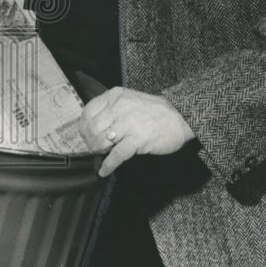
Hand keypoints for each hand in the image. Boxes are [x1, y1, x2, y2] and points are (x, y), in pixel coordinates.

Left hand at [79, 87, 194, 176]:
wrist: (181, 117)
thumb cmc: (155, 111)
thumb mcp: (129, 100)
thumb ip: (112, 109)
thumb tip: (94, 127)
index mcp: (115, 95)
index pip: (88, 111)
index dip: (84, 127)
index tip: (85, 135)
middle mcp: (118, 107)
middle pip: (92, 128)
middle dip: (90, 141)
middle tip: (94, 148)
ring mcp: (127, 123)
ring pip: (101, 141)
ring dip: (98, 152)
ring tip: (101, 156)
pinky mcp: (137, 139)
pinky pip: (116, 155)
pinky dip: (108, 165)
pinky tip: (103, 171)